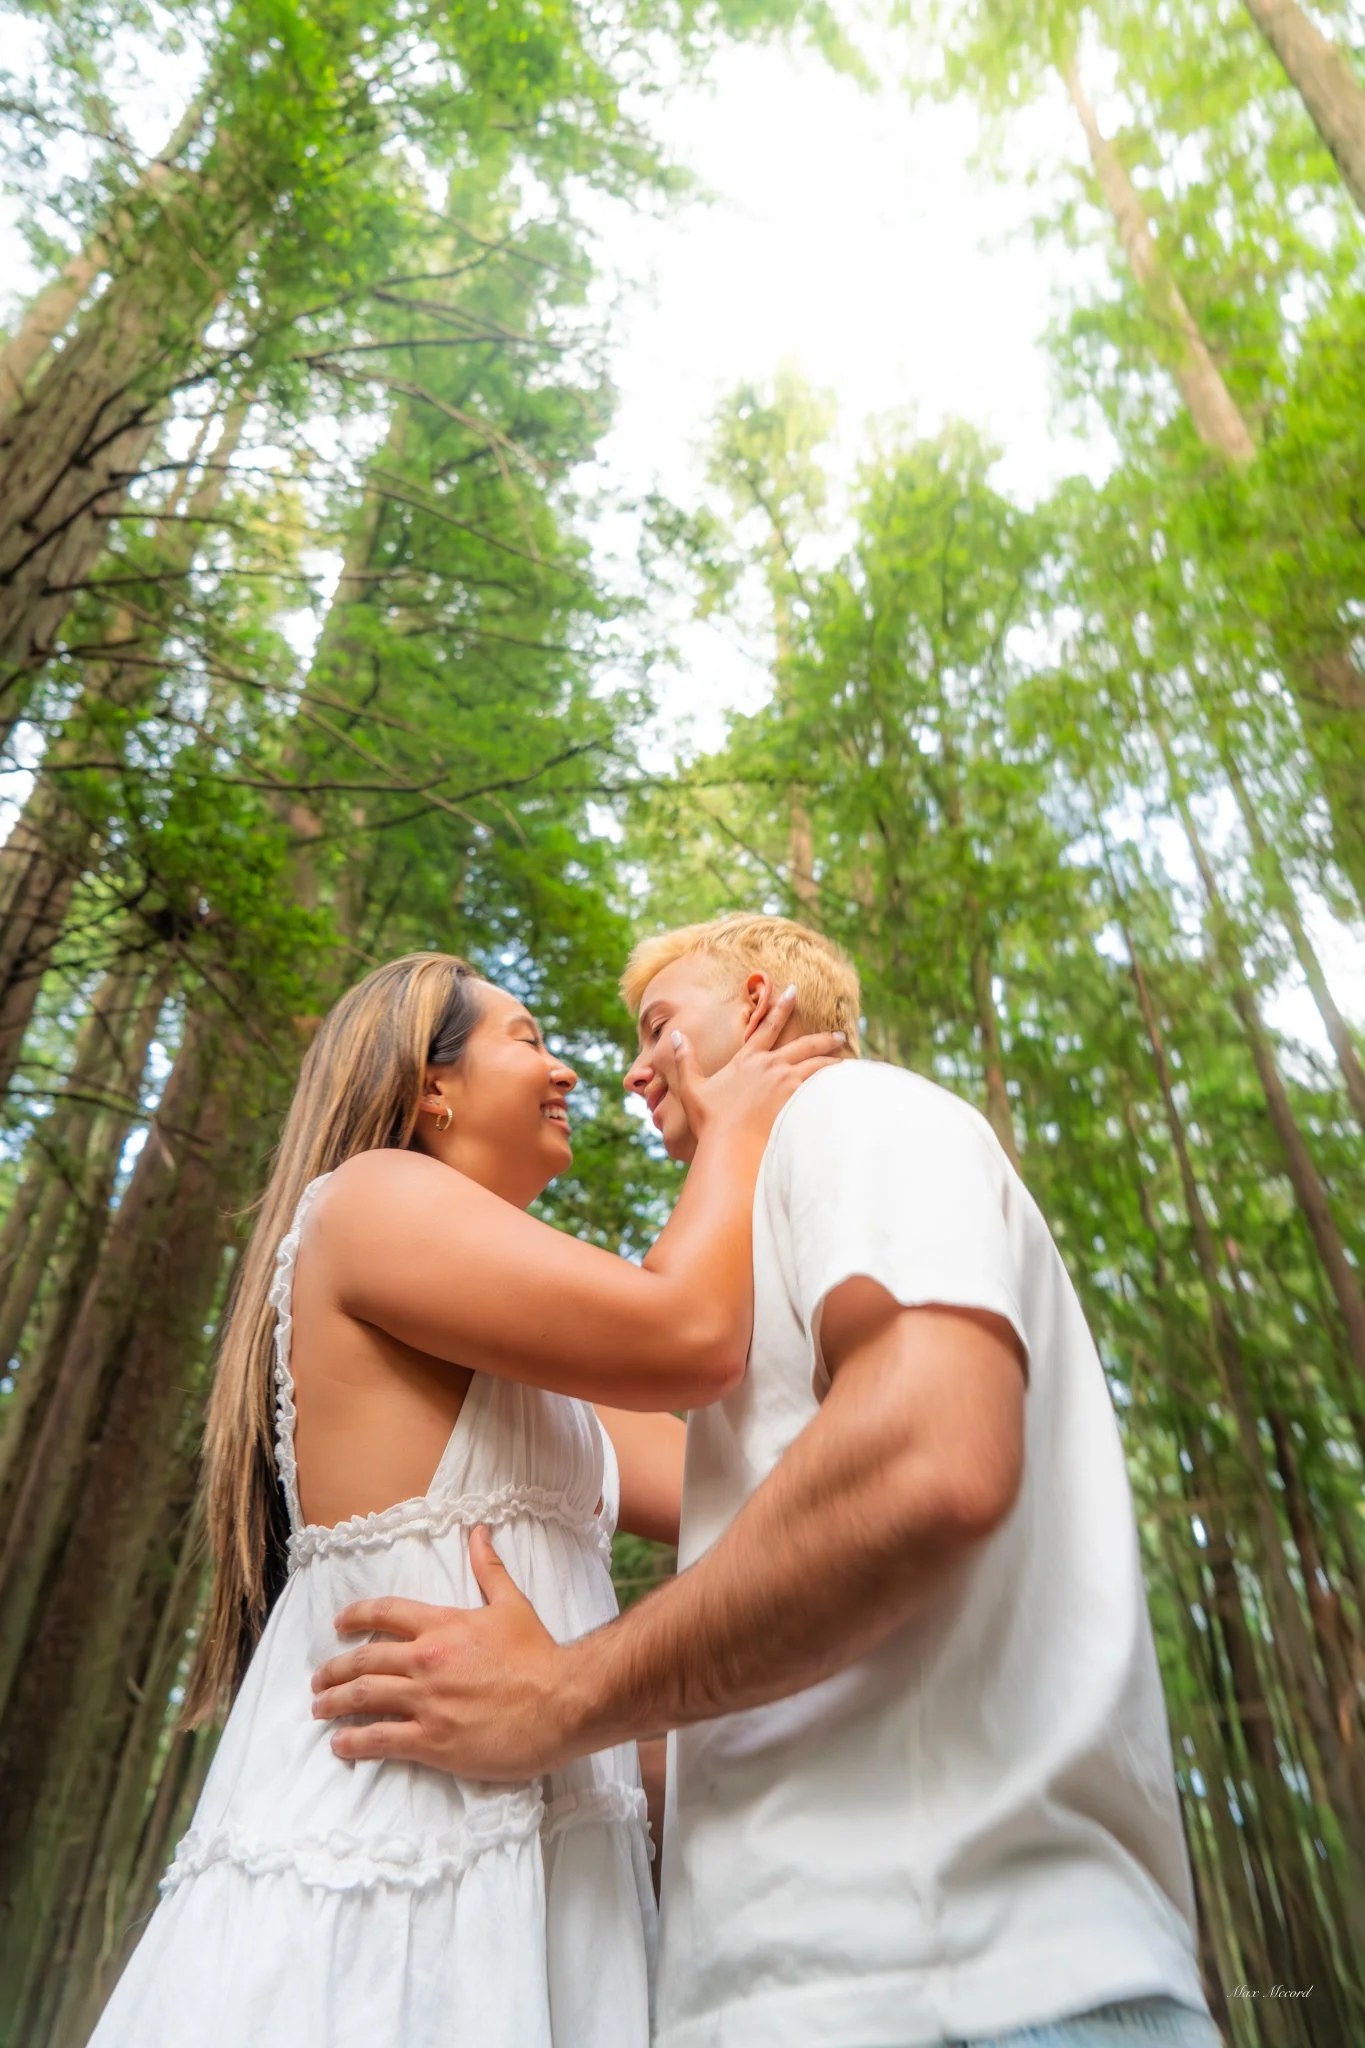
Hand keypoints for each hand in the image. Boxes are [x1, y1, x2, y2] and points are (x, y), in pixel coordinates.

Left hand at [310, 1527, 578, 1779]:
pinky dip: (354, 1741)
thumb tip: (478, 1532)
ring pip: (364, 1697)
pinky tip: (341, 1745)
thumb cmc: (538, 1655)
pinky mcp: (432, 1740)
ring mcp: (426, 1702)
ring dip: (335, 1702)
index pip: (386, 1613)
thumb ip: (488, 1569)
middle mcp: (426, 1660)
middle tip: (319, 1678)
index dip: (356, 1616)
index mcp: (442, 1625)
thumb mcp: (512, 1605)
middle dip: (335, 1669)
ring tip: (320, 1708)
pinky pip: (380, 1739)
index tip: (339, 1624)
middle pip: (364, 1659)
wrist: (561, 1702)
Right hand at [674, 983, 844, 1143]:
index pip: (767, 1026)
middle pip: (804, 1045)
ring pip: (817, 1065)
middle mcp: (770, 1066)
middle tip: (839, 1034)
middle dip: (823, 1038)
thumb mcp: (692, 1087)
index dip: (781, 1007)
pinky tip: (844, 1085)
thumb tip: (675, 1034)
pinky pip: (821, 1087)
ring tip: (846, 1062)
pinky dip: (833, 1083)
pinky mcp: (796, 1100)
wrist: (730, 1144)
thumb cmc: (710, 1120)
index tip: (794, 991)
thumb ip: (684, 1059)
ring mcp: (786, 1082)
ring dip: (832, 1061)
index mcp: (747, 1060)